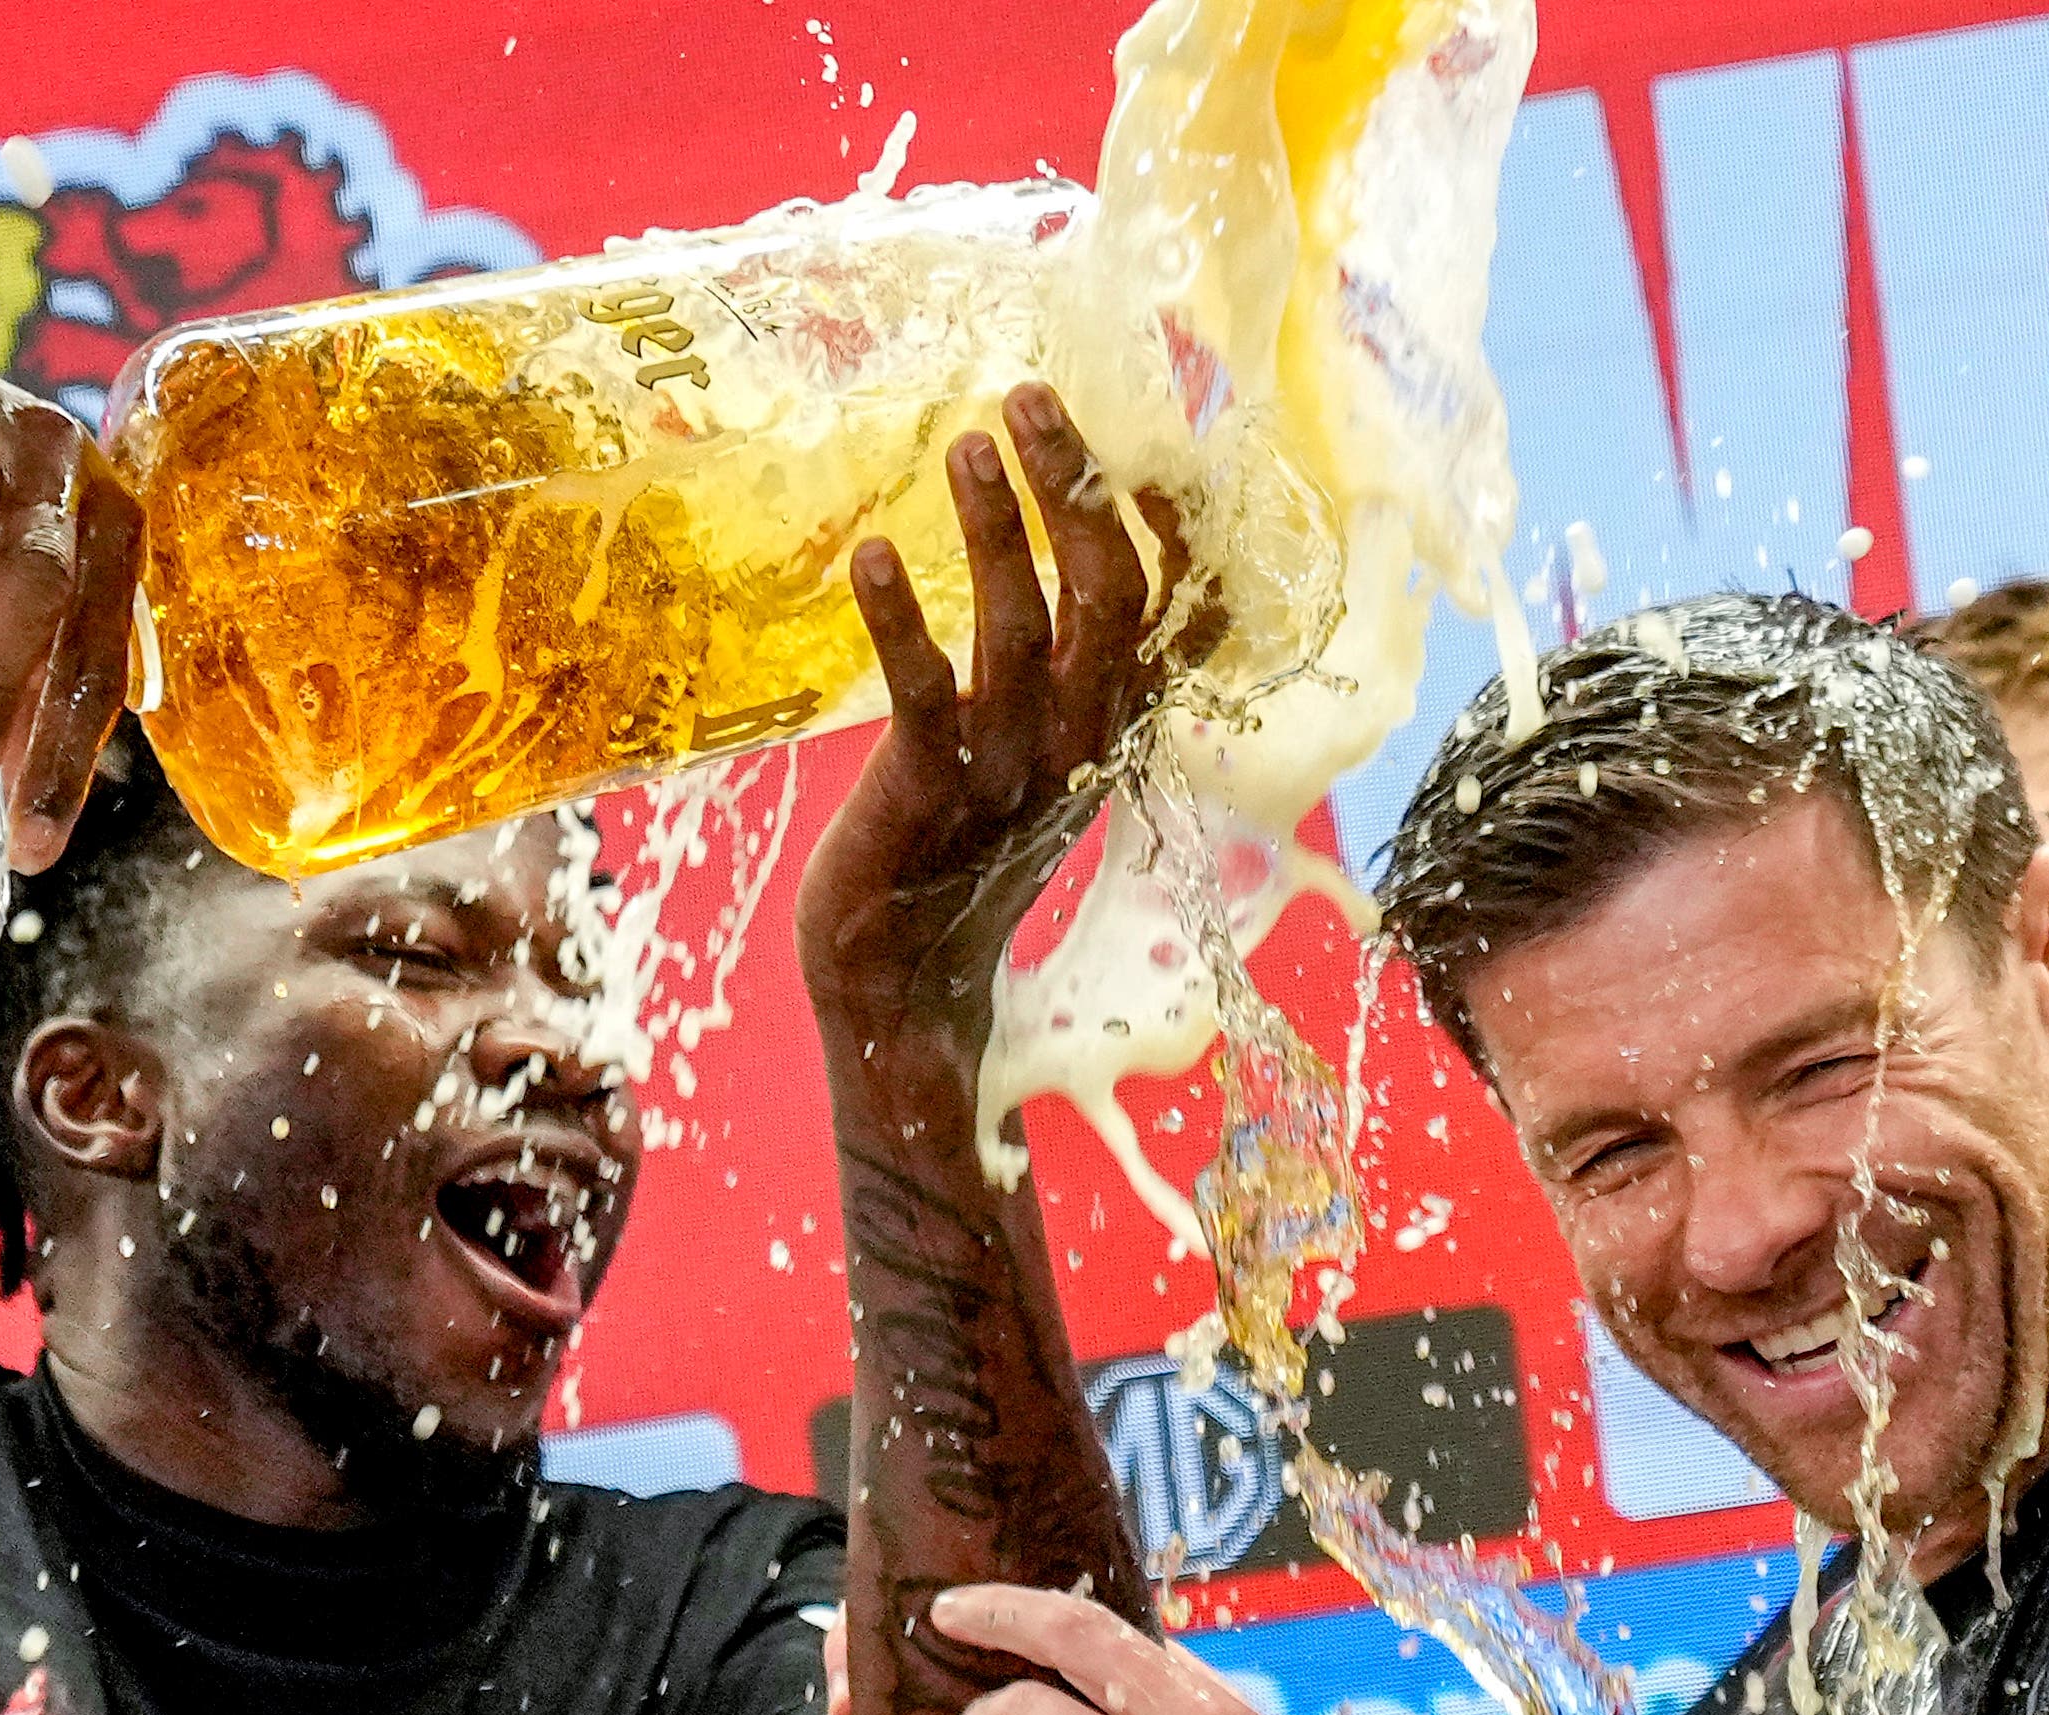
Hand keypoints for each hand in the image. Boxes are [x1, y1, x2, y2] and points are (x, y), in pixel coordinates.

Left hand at [792, 382, 1175, 1053]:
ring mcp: (1010, 766)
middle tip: (1030, 399)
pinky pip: (925, 691)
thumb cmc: (963, 851)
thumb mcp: (1041, 759)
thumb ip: (1066, 675)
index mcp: (1115, 725)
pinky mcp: (931, 789)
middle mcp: (1080, 740)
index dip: (1169, 525)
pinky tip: (875, 554)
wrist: (906, 979)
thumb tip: (1078, 572)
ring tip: (965, 446)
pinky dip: (900, 618)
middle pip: (1108, 592)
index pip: (1173, 611)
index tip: (1144, 442)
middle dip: (1074, 487)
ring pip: (1024, 625)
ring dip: (996, 528)